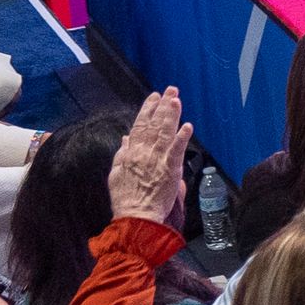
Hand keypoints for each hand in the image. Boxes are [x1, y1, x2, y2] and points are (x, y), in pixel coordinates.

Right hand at [102, 87, 188, 230]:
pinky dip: (182, 137)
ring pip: (165, 132)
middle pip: (154, 125)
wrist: (135, 215)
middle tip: (171, 89)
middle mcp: (144, 152)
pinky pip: (177, 150)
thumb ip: (122, 153)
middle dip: (163, 106)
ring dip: (171, 115)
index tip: (154, 96)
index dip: (147, 110)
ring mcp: (158, 160)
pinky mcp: (170, 169)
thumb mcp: (116, 173)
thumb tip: (126, 137)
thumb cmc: (126, 197)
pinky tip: (187, 125)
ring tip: (177, 99)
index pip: (140, 126)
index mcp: (131, 152)